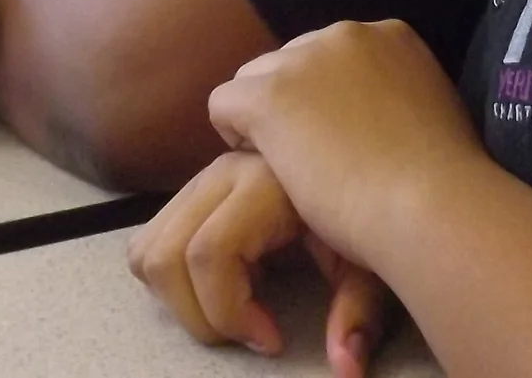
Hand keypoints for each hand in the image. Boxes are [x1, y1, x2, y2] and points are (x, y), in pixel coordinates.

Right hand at [129, 151, 393, 377]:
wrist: (383, 174)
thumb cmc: (377, 218)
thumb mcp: (370, 264)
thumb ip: (357, 315)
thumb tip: (345, 366)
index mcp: (265, 184)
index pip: (209, 253)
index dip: (228, 310)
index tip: (271, 340)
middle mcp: (226, 172)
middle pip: (164, 256)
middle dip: (197, 315)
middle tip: (247, 334)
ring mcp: (207, 177)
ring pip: (148, 247)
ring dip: (179, 296)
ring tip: (235, 309)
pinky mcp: (199, 188)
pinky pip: (154, 237)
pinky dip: (173, 274)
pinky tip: (227, 282)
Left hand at [206, 21, 483, 267]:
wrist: (432, 205)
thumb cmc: (443, 184)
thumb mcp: (433, 116)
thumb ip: (400, 100)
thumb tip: (379, 116)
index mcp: (391, 36)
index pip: (332, 56)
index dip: (327, 100)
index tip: (341, 140)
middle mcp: (346, 34)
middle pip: (290, 61)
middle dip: (295, 104)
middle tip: (311, 158)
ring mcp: (305, 60)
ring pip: (253, 80)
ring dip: (266, 120)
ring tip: (289, 168)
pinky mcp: (270, 95)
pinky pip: (223, 104)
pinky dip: (234, 135)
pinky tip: (263, 169)